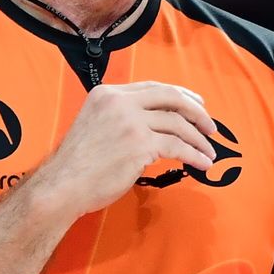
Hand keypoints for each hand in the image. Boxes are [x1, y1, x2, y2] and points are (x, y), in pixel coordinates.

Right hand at [29, 81, 217, 217]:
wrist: (62, 186)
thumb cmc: (77, 164)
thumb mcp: (95, 125)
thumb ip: (120, 117)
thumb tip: (154, 125)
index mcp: (107, 93)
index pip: (152, 88)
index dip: (179, 95)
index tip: (196, 105)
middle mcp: (119, 102)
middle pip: (170, 98)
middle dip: (197, 112)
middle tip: (211, 127)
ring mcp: (130, 122)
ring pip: (178, 124)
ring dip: (198, 139)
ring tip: (209, 152)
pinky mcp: (139, 144)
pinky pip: (177, 147)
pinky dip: (194, 155)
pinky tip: (202, 163)